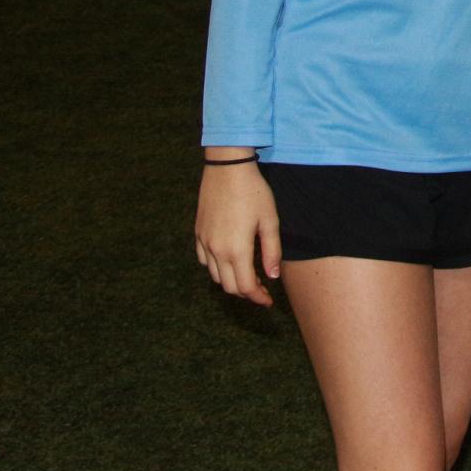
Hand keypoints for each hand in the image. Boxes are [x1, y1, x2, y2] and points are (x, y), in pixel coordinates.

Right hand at [194, 156, 280, 305]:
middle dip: (246, 292)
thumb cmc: (253, 192)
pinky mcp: (198, 233)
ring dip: (231, 281)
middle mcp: (216, 251)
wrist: (227, 168)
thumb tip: (272, 276)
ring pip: (215, 276)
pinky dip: (217, 268)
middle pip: (229, 286)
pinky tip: (230, 260)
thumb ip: (271, 251)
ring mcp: (204, 242)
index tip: (268, 301)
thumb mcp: (269, 220)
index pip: (245, 287)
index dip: (257, 298)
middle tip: (262, 288)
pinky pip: (205, 261)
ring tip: (249, 274)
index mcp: (236, 250)